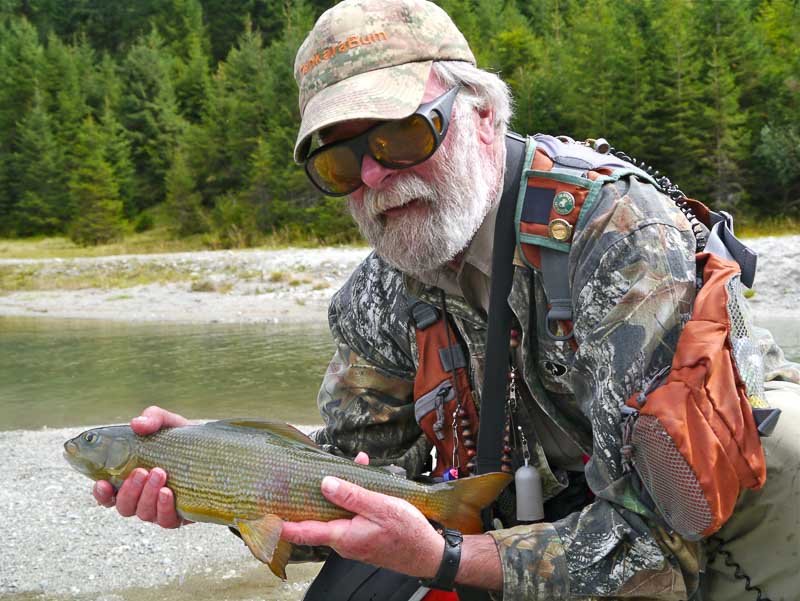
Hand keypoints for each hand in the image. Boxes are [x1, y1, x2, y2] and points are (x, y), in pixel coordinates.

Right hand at [92, 406, 190, 528]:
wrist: (218, 453)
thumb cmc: (185, 440)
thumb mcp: (170, 423)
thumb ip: (153, 418)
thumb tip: (137, 423)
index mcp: (132, 478)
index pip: (108, 494)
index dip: (101, 493)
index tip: (103, 483)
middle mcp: (143, 497)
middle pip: (124, 506)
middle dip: (129, 490)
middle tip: (142, 471)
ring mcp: (160, 509)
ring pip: (143, 513)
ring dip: (147, 496)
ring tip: (159, 474)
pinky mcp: (180, 515)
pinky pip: (166, 521)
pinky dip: (164, 508)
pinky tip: (168, 493)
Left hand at [280, 452, 444, 578]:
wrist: (429, 554)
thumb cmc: (408, 533)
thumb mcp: (381, 507)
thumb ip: (352, 496)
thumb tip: (325, 483)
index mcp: (343, 535)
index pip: (303, 531)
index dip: (282, 525)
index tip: (262, 516)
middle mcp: (344, 541)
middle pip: (317, 519)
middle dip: (309, 497)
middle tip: (293, 482)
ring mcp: (354, 539)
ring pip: (335, 513)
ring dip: (336, 492)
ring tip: (343, 467)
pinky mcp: (364, 535)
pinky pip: (350, 514)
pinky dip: (352, 496)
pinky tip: (363, 476)